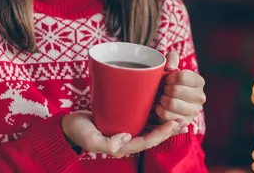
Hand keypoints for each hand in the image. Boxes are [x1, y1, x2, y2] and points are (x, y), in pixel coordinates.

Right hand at [61, 110, 180, 157]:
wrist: (69, 125)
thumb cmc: (79, 132)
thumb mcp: (90, 139)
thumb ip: (107, 144)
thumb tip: (126, 138)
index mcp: (123, 147)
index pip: (147, 141)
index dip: (162, 133)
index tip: (174, 123)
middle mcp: (127, 139)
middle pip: (153, 135)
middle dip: (169, 129)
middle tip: (185, 120)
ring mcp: (125, 130)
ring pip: (149, 127)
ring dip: (164, 122)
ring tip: (179, 114)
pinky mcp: (122, 120)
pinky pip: (140, 118)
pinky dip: (152, 113)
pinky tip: (160, 105)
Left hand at [155, 51, 205, 127]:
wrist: (164, 97)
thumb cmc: (167, 79)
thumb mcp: (170, 64)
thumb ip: (171, 58)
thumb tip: (170, 66)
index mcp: (198, 81)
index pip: (182, 76)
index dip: (169, 77)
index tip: (165, 79)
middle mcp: (200, 97)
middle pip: (175, 90)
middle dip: (164, 89)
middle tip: (162, 89)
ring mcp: (193, 111)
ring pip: (171, 103)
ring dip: (161, 99)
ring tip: (161, 97)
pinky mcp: (185, 122)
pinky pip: (167, 116)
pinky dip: (159, 110)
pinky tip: (160, 107)